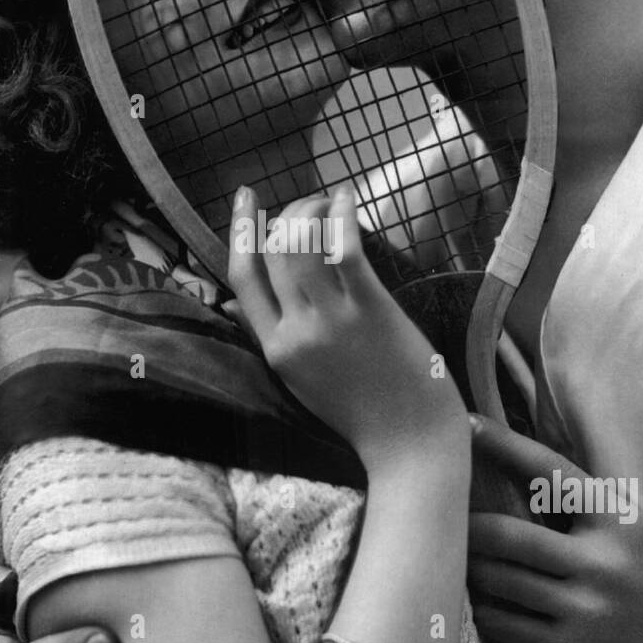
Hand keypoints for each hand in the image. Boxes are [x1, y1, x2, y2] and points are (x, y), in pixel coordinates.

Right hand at [228, 184, 467, 469]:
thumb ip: (271, 341)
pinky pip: (345, 251)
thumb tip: (232, 307)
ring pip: (302, 245)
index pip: (242, 278)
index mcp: (275, 349)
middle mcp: (295, 332)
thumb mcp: (300, 382)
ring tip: (330, 199)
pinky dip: (341, 215)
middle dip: (287, 213)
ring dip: (313, 209)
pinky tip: (346, 196)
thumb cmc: (363, 414)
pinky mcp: (371, 312)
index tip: (246, 199)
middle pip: (274, 253)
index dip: (241, 231)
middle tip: (308, 202)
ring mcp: (331, 322)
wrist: (409, 445)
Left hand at [467, 416, 642, 642]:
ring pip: (499, 581)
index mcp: (618, 522)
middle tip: (448, 522)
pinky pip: (504, 624)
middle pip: (508, 536)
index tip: (468, 425)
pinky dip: (486, 613)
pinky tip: (484, 607)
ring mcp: (584, 608)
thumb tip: (540, 466)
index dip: (505, 446)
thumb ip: (599, 501)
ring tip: (463, 565)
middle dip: (470, 529)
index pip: (551, 473)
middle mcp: (600, 563)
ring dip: (473, 572)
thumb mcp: (642, 533)